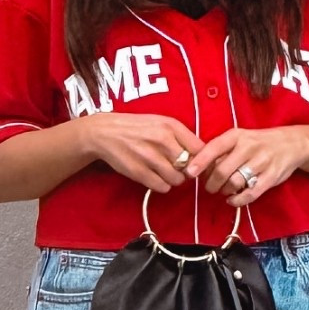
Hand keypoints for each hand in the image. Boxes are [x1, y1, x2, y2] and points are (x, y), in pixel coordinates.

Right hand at [81, 114, 200, 192]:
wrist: (105, 132)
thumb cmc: (137, 127)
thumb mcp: (161, 122)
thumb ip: (182, 136)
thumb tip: (203, 155)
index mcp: (171, 126)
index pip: (200, 149)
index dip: (202, 159)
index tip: (198, 163)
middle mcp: (162, 140)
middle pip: (190, 167)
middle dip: (186, 171)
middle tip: (178, 168)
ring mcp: (150, 157)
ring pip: (177, 180)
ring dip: (174, 179)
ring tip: (165, 172)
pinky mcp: (139, 172)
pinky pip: (162, 187)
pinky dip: (162, 185)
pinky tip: (155, 177)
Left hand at [186, 126, 308, 207]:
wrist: (291, 143)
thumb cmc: (258, 142)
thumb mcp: (240, 138)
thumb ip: (221, 150)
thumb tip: (198, 166)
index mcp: (237, 136)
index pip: (214, 148)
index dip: (200, 162)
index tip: (189, 173)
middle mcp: (249, 147)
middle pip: (222, 170)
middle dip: (211, 183)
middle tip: (210, 188)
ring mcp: (262, 162)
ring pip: (235, 183)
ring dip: (225, 191)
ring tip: (224, 191)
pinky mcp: (271, 177)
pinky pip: (250, 193)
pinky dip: (238, 200)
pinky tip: (232, 200)